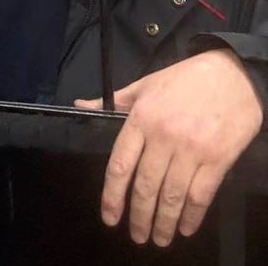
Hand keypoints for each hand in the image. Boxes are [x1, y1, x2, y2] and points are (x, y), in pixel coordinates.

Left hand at [75, 49, 262, 246]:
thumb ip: (112, 101)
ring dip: (163, 222)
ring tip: (157, 239)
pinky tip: (185, 228)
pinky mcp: (218, 159)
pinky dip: (192, 216)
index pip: (119, 164)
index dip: (112, 195)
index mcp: (140, 119)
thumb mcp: (144, 85)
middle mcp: (163, 137)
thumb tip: (80, 106)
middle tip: (136, 236)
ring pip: (172, 195)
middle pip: (145, 186)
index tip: (109, 217)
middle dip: (138, 216)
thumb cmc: (184, 79)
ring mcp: (192, 149)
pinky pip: (201, 194)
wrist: (232, 74)